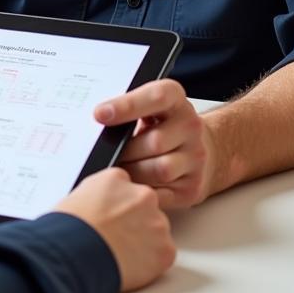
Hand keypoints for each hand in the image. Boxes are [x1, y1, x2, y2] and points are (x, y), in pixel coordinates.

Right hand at [55, 168, 174, 292]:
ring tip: (120, 254)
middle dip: (135, 223)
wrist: (75, 254)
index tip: (114, 219)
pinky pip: (163, 255)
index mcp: (117, 179)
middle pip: (146, 208)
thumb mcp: (76, 197)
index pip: (127, 189)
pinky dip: (151, 263)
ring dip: (145, 242)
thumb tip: (101, 207)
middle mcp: (142, 195)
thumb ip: (98, 196)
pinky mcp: (165, 249)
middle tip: (117, 238)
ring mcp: (157, 222)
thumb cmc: (68, 229)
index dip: (119, 207)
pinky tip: (130, 265)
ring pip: (157, 232)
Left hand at [94, 79, 213, 209]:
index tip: (99, 114)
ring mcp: (195, 158)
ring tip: (116, 169)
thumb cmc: (160, 124)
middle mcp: (191, 127)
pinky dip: (142, 193)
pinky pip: (162, 195)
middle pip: (155, 141)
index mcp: (176, 100)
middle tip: (104, 152)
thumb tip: (97, 120)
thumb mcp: (147, 107)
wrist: (197, 147)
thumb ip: (127, 109)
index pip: (156, 97)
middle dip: (125, 150)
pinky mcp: (192, 187)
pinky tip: (130, 187)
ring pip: (160, 170)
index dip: (127, 105)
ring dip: (133, 172)